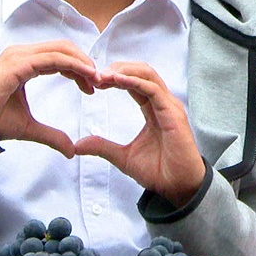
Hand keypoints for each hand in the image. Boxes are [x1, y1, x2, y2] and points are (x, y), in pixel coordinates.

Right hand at [0, 41, 102, 156]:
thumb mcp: (31, 128)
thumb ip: (52, 136)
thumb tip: (71, 151)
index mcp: (24, 63)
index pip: (59, 56)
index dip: (79, 67)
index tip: (93, 86)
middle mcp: (22, 55)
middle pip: (63, 48)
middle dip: (84, 62)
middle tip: (100, 81)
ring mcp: (19, 56)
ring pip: (61, 50)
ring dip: (82, 62)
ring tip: (96, 79)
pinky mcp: (18, 63)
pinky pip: (53, 59)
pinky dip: (73, 64)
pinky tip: (86, 76)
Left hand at [72, 62, 207, 205]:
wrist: (178, 186)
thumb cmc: (158, 171)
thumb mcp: (123, 157)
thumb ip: (102, 147)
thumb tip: (78, 145)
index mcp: (153, 109)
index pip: (134, 82)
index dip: (114, 78)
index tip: (94, 81)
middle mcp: (163, 103)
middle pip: (141, 72)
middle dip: (118, 68)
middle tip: (94, 74)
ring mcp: (169, 106)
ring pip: (148, 75)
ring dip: (124, 71)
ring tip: (103, 74)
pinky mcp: (172, 113)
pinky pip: (152, 90)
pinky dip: (134, 82)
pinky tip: (117, 81)